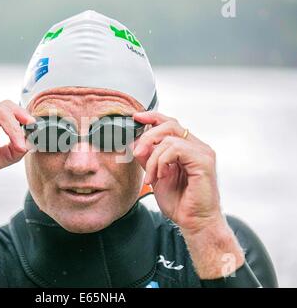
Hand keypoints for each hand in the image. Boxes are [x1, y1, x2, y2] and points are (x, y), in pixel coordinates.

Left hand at [132, 111, 220, 232]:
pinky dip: (162, 161)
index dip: (153, 117)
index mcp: (188, 148)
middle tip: (136, 153)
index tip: (136, 117)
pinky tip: (161, 176)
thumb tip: (136, 143)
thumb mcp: (156, 175)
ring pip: (169, 138)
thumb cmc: (179, 202)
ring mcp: (203, 152)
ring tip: (151, 177)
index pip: (170, 123)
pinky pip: (175, 149)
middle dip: (147, 136)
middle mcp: (198, 146)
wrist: (194, 222)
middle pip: (169, 125)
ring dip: (153, 158)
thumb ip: (149, 158)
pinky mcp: (203, 161)